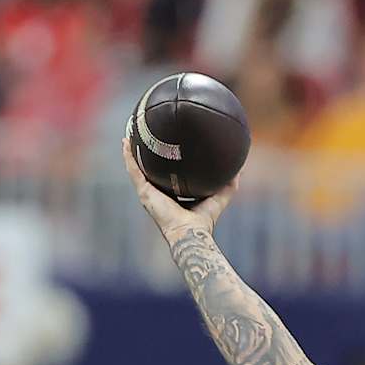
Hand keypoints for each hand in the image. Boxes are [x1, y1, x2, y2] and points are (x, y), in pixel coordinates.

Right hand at [121, 133, 238, 240]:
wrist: (191, 232)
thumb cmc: (205, 220)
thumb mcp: (220, 196)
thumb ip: (230, 184)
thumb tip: (240, 169)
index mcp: (172, 194)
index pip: (166, 175)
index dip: (165, 162)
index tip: (165, 146)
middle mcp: (158, 193)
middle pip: (148, 169)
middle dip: (145, 154)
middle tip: (142, 135)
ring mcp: (149, 192)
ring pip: (136, 168)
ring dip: (131, 151)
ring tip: (128, 133)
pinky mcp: (144, 192)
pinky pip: (133, 171)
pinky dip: (128, 156)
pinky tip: (125, 142)